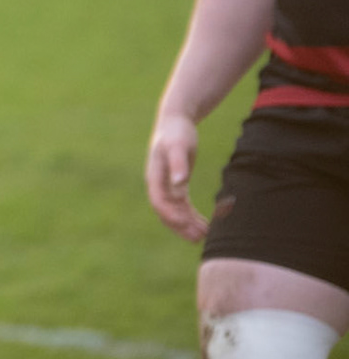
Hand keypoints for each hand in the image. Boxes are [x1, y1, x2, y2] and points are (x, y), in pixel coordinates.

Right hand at [145, 113, 207, 241]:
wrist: (176, 122)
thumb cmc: (177, 132)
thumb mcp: (178, 146)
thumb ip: (178, 164)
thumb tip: (179, 183)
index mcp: (154, 175)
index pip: (159, 201)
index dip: (170, 215)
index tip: (186, 224)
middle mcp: (157, 183)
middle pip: (166, 211)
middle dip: (181, 226)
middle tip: (200, 237)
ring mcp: (166, 185)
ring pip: (174, 211)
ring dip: (187, 224)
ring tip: (205, 234)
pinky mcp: (176, 184)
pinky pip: (182, 205)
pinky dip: (191, 216)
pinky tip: (205, 224)